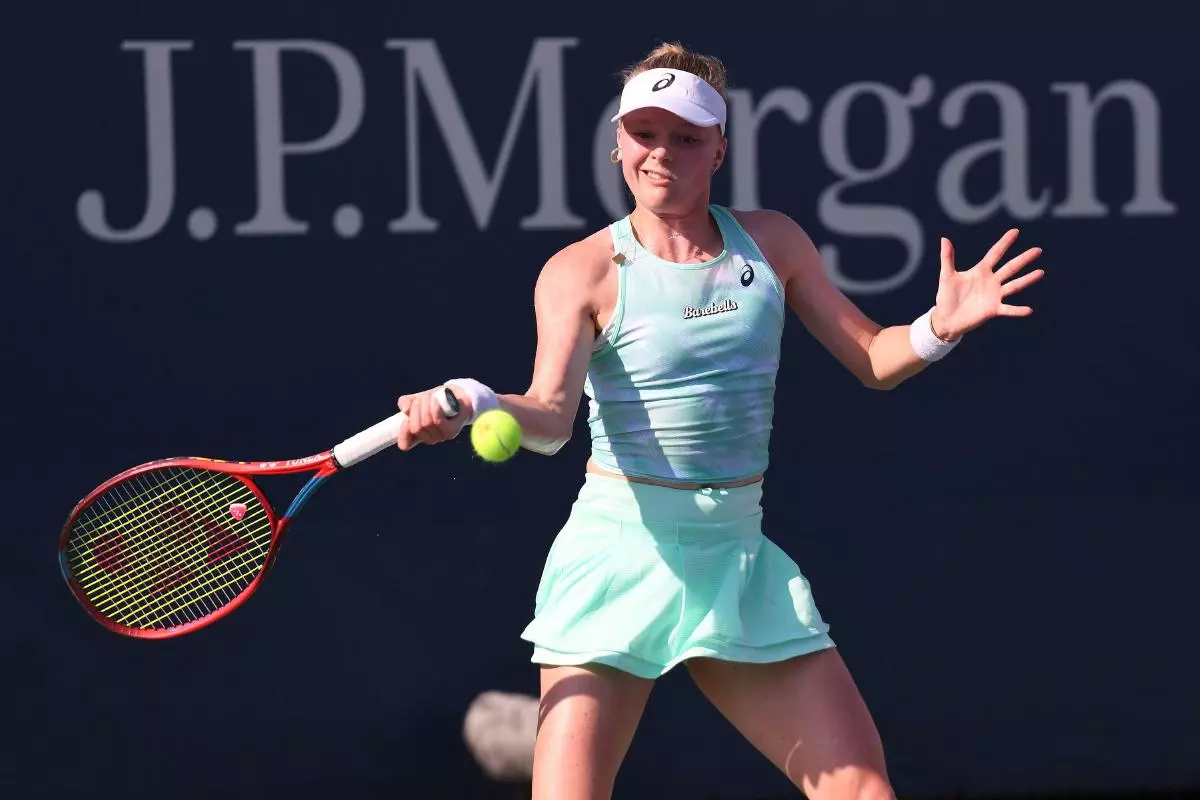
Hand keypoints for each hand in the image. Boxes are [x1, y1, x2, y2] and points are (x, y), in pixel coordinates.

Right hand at [395, 386, 469, 450]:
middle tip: (420, 399)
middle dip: (415, 409)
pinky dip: (434, 409)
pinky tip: (435, 401)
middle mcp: (429, 439)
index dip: (402, 435)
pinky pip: (438, 421)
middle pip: (416, 428)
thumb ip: (406, 403)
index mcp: (417, 435)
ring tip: (429, 396)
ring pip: (426, 423)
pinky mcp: (452, 430)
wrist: (455, 395)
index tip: (404, 420)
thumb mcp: (416, 399)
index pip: (405, 444)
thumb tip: (405, 409)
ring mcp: (441, 436)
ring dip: (425, 406)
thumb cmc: (434, 399)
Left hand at [931, 229, 1045, 340]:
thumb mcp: (947, 276)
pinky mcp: (993, 310)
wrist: (945, 319)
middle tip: (1038, 250)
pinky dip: (1018, 310)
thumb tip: (944, 238)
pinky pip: (1008, 309)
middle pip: (1010, 268)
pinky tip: (1029, 310)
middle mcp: (991, 281)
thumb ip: (947, 258)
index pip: (995, 253)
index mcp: (981, 271)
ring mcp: (994, 295)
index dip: (1004, 243)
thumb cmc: (946, 297)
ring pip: (1014, 285)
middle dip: (1024, 259)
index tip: (1015, 231)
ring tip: (1040, 272)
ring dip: (1027, 280)